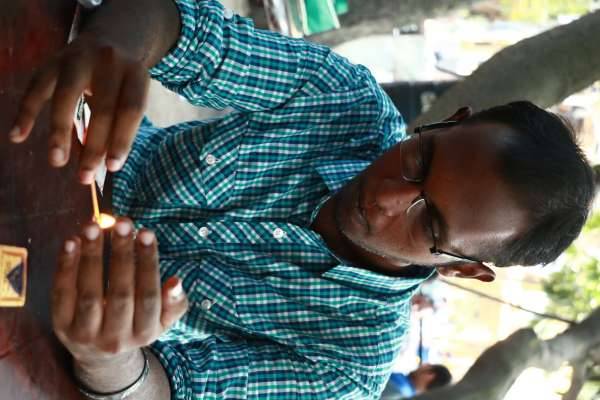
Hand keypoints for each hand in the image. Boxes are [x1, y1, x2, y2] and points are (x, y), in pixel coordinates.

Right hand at [10, 35, 149, 183]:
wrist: (113, 38)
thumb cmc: (123, 83)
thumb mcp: (131, 96)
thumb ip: (120, 126)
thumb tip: (103, 166)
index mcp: (135, 74)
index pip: (130, 110)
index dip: (121, 139)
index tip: (112, 167)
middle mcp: (109, 62)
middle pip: (102, 107)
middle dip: (94, 145)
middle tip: (85, 177)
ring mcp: (79, 58)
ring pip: (66, 96)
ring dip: (60, 131)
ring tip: (57, 161)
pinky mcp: (53, 60)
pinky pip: (36, 88)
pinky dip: (26, 113)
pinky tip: (17, 136)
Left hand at [52, 218, 187, 365]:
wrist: (101, 357)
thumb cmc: (138, 324)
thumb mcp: (163, 319)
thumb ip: (174, 302)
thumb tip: (176, 281)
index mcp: (145, 334)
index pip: (148, 296)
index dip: (147, 262)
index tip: (146, 232)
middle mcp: (116, 339)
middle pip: (120, 294)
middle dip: (121, 255)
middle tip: (123, 223)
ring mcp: (86, 335)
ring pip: (90, 294)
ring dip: (91, 256)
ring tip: (94, 226)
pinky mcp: (61, 328)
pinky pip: (63, 294)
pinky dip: (66, 266)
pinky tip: (72, 242)